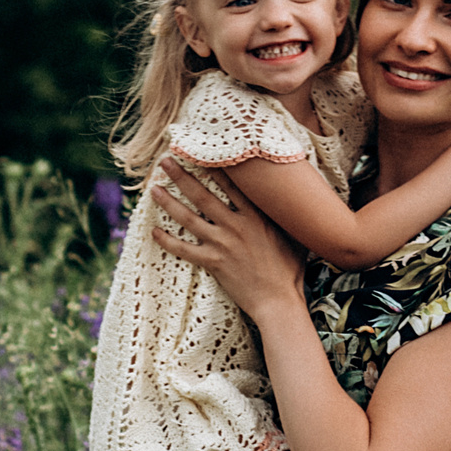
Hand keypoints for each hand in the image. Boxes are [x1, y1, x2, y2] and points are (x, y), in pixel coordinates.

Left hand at [150, 158, 305, 318]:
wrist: (279, 301)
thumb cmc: (291, 270)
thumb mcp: (296, 234)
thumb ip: (287, 214)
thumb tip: (295, 195)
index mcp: (257, 215)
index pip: (231, 183)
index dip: (213, 165)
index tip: (199, 150)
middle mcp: (237, 225)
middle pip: (203, 195)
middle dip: (182, 176)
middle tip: (165, 162)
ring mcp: (223, 243)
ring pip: (189, 218)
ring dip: (169, 203)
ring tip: (153, 189)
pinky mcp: (213, 263)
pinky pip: (184, 250)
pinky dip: (168, 241)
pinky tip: (154, 232)